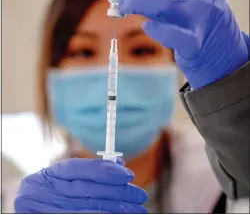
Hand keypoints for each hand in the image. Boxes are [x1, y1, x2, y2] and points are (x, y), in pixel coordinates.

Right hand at [15, 158, 147, 212]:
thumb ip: (90, 171)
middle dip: (117, 193)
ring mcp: (47, 211)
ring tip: (136, 209)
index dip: (105, 170)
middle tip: (139, 195)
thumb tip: (119, 164)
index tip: (128, 174)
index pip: (78, 168)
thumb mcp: (65, 178)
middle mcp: (45, 193)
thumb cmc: (53, 191)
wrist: (32, 208)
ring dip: (115, 210)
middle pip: (87, 191)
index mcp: (49, 176)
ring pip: (87, 210)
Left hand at [103, 0, 247, 87]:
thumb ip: (162, 0)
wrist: (224, 57)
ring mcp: (198, 20)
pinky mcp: (195, 44)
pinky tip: (146, 26)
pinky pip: (175, 35)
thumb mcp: (184, 7)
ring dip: (138, 2)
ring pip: (165, 3)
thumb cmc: (199, 31)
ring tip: (122, 5)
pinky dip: (158, 30)